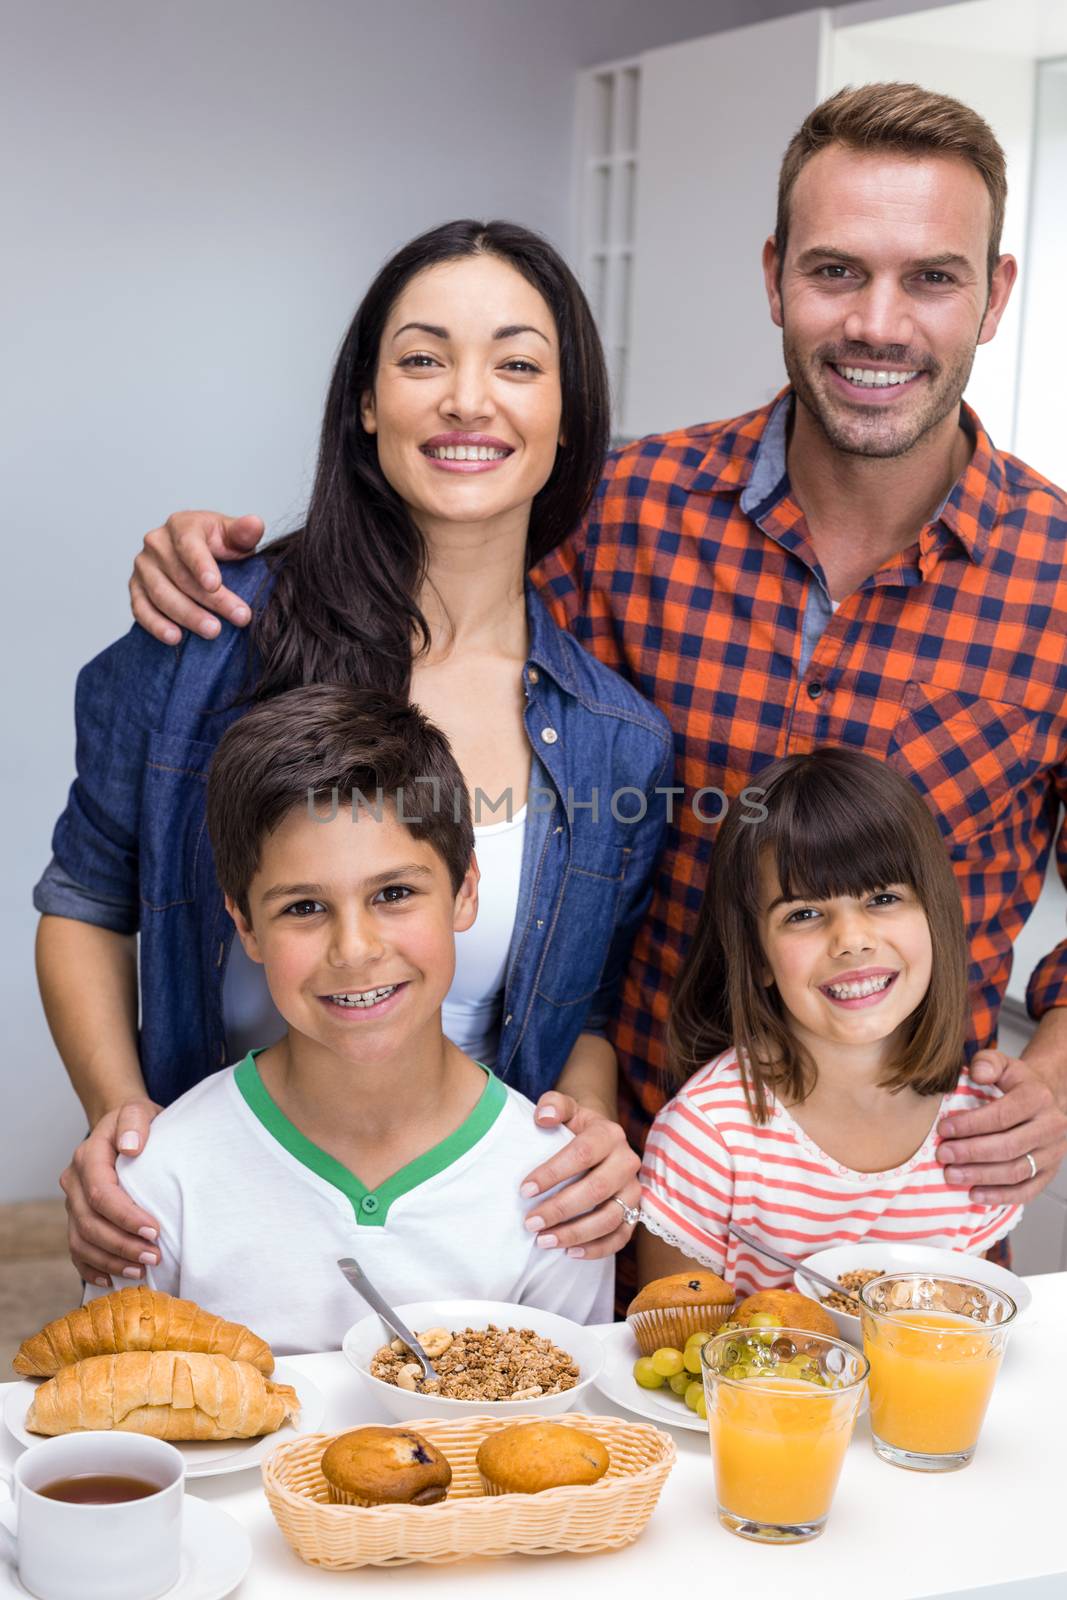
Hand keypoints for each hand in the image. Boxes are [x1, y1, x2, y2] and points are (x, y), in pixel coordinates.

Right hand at [60, 1100, 163, 1284]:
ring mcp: (72, 1203)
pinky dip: (92, 1268)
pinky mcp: (76, 1218)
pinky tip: (113, 1279)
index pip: (102, 1194)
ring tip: (141, 1271)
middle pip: (90, 1223)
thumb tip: (131, 1146)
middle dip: (122, 1245)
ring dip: (110, 1260)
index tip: (154, 1231)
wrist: (120, 1128)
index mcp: (88, 1157)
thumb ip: (135, 1122)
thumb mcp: (139, 1110)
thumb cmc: (135, 1122)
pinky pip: (77, 1250)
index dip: (126, 1217)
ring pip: (81, 1241)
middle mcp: (74, 1182)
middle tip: (154, 1257)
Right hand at [129, 510, 263, 643]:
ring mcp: (143, 567)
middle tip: (239, 617)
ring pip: (161, 594)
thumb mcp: (234, 536)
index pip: (188, 544)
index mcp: (181, 525)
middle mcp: (156, 543)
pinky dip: (156, 625)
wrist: (199, 557)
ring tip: (213, 631)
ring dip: (187, 615)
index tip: (215, 584)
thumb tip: (255, 524)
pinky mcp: (136, 589)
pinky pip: (141, 609)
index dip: (201, 565)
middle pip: (180, 575)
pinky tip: (175, 638)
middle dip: (211, 600)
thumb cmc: (219, 545)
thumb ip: (244, 532)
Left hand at [519, 1093, 639, 1259]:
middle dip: (560, 1209)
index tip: (524, 1189)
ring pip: (611, 1217)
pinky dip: (597, 1249)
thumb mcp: (565, 1108)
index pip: (582, 1153)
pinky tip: (570, 1252)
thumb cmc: (574, 1126)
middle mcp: (627, 1162)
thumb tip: (542, 1117)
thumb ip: (553, 1105)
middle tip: (530, 1223)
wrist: (599, 1139)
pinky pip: (621, 1237)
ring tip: (544, 1241)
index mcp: (609, 1134)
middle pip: (597, 1189)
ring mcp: (633, 1190)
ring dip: (576, 1233)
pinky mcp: (635, 1213)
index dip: (552, 1173)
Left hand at [936, 1050, 1066, 1203]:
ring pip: (1016, 1171)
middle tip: (942, 1155)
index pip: (1001, 1115)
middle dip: (971, 1153)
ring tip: (951, 1175)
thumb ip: (987, 1062)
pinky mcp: (1049, 1173)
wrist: (1047, 1098)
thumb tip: (977, 1075)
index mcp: (1037, 1098)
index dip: (970, 1124)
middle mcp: (1051, 1127)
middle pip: (1008, 1146)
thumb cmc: (1017, 1083)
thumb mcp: (1003, 1064)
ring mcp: (1053, 1153)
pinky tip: (974, 1194)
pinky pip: (1027, 1190)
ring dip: (981, 1176)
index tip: (942, 1130)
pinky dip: (1000, 1196)